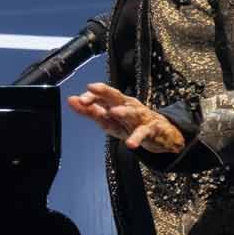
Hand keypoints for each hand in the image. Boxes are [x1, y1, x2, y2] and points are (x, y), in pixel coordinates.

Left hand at [68, 81, 184, 152]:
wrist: (162, 134)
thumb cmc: (132, 123)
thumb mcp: (109, 119)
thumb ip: (90, 111)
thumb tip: (71, 100)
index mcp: (118, 102)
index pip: (102, 95)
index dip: (90, 96)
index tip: (78, 99)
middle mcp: (129, 106)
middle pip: (116, 96)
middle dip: (103, 92)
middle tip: (90, 91)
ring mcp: (141, 117)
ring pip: (132, 112)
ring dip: (123, 111)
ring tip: (113, 112)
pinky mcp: (151, 129)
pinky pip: (144, 133)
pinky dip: (137, 138)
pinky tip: (131, 144)